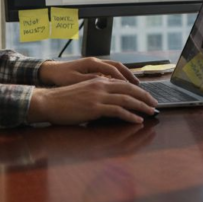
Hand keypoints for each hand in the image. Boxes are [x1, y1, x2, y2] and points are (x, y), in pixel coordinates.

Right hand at [28, 77, 157, 124]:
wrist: (48, 102)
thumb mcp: (84, 91)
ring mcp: (98, 97)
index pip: (124, 83)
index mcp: (99, 81)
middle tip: (154, 104)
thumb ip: (98, 93)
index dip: (137, 90)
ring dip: (141, 106)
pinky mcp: (95, 108)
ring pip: (127, 99)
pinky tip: (138, 120)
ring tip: (151, 112)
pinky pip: (118, 111)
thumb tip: (111, 101)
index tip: (146, 96)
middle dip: (144, 97)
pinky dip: (130, 116)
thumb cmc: (63, 100)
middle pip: (130, 89)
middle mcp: (101, 86)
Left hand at [39, 57, 136, 86]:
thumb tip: (108, 84)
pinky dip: (118, 78)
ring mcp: (94, 64)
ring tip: (135, 86)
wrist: (50, 72)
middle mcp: (95, 61)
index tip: (133, 89)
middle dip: (130, 76)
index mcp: (92, 63)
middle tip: (139, 86)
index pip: (113, 70)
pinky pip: (109, 72)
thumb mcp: (75, 81)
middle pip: (118, 67)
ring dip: (126, 76)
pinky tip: (121, 87)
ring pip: (115, 68)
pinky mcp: (92, 69)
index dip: (124, 80)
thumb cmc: (60, 77)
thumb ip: (92, 82)